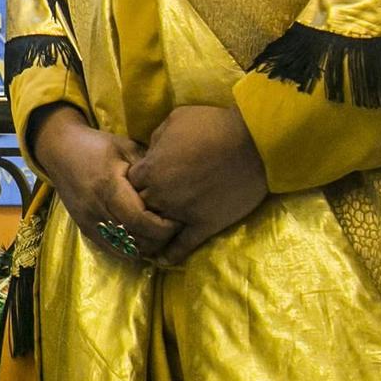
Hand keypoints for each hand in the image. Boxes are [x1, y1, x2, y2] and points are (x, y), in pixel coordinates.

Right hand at [32, 106, 179, 262]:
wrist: (60, 150)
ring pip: (124, 249)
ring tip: (160, 234)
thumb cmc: (98, 146)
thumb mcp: (126, 148)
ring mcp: (88, 221)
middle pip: (134, 239)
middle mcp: (96, 208)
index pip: (140, 220)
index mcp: (108, 186)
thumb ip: (149, 169)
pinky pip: (112, 250)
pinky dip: (131, 250)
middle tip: (175, 229)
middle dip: (159, 240)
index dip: (163, 227)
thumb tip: (176, 187)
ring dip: (146, 247)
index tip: (179, 219)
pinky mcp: (85, 229)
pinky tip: (142, 238)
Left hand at [127, 104, 268, 266]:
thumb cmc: (213, 126)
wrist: (252, 144)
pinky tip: (161, 261)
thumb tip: (151, 150)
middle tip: (143, 208)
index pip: (128, 183)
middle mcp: (161, 195)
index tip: (141, 182)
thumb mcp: (175, 120)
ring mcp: (182, 213)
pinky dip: (171, 255)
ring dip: (150, 232)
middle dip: (138, 207)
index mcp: (151, 169)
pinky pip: (182, 246)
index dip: (132, 182)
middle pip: (138, 208)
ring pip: (156, 229)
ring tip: (145, 238)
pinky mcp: (204, 225)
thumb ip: (156, 138)